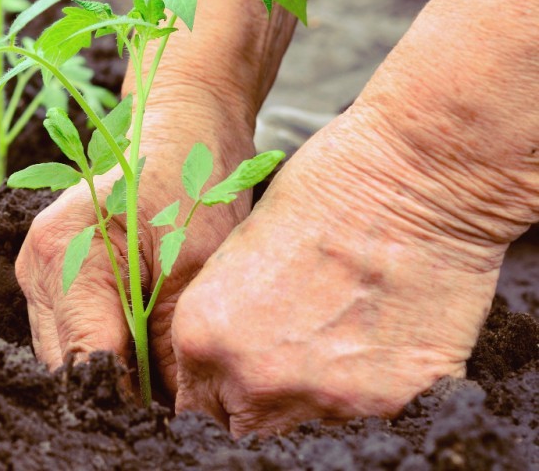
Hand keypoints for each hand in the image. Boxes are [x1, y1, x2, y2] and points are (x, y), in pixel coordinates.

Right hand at [16, 91, 255, 394]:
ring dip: (113, 371)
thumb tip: (174, 414)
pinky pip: (72, 332)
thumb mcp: (195, 268)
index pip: (87, 362)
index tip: (170, 421)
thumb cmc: (193, 182)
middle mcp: (37, 264)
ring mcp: (36, 269)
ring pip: (67, 354)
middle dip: (119, 391)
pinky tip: (145, 344)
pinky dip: (108, 347)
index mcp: (64, 253)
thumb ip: (172, 347)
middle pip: (68, 365)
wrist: (181, 127)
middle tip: (175, 402)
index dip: (129, 402)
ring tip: (165, 372)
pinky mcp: (49, 274)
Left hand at [171, 105, 505, 435]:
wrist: (410, 180)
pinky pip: (369, 416)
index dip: (219, 386)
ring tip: (340, 336)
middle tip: (290, 356)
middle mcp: (253, 378)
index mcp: (203, 336)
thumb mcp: (239, 252)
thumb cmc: (321, 190)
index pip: (196, 402)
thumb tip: (229, 358)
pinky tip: (381, 337)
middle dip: (260, 398)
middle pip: (245, 424)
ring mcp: (321, 397)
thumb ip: (224, 319)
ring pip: (306, 426)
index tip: (239, 374)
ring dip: (316, 394)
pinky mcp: (388, 402)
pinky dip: (375, 389)